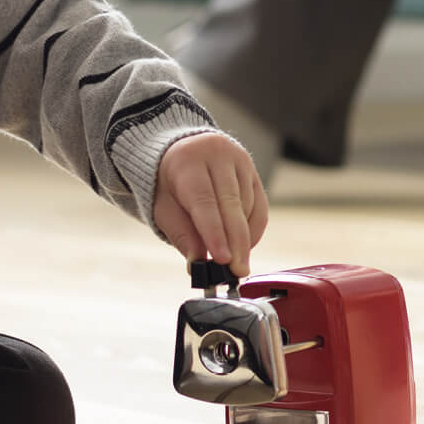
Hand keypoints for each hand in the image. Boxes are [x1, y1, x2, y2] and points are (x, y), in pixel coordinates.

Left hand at [152, 132, 268, 276]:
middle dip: (236, 243)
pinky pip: (260, 205)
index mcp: (187, 161)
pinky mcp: (252, 170)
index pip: (204, 201)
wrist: (181, 152)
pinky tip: (243, 244)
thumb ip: (182, 234)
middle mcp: (216, 154)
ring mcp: (238, 159)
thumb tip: (198, 264)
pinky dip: (253, 229)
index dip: (215, 233)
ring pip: (247, 207)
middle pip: (232, 204)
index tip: (222, 260)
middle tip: (237, 271)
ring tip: (233, 260)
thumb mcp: (163, 208)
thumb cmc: (169, 183)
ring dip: (243, 238)